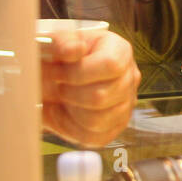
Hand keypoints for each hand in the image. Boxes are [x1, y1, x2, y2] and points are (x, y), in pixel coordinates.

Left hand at [41, 29, 139, 146]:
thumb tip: (75, 50)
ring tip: (62, 98)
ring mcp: (126, 104)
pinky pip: (94, 137)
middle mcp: (129, 77)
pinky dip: (72, 128)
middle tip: (56, 85)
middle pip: (101, 97)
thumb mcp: (54, 43)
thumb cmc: (57, 58)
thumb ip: (61, 43)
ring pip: (97, 120)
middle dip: (69, 94)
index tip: (57, 72)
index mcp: (119, 50)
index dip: (79, 73)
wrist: (51, 79)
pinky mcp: (115, 126)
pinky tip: (65, 113)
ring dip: (71, 110)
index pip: (112, 65)